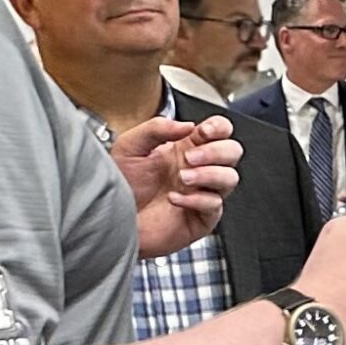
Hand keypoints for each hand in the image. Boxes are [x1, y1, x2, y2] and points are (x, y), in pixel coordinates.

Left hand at [113, 115, 241, 258]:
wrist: (112, 219)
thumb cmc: (121, 185)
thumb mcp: (130, 146)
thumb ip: (157, 128)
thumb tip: (187, 125)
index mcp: (186, 147)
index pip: (220, 130)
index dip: (219, 127)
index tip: (204, 131)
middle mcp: (199, 169)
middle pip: (233, 151)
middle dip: (215, 152)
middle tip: (190, 158)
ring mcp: (203, 193)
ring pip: (230, 178)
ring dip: (209, 174)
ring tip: (182, 178)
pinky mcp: (202, 218)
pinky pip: (214, 205)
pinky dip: (196, 200)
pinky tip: (174, 199)